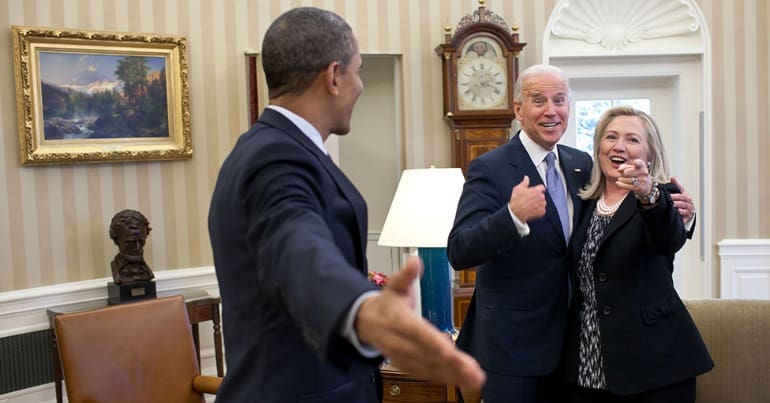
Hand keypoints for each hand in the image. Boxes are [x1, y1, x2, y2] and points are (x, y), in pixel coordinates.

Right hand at [355, 257, 484, 390]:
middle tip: (475, 373)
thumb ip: (406, 275)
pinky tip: (464, 381)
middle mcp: (401, 342)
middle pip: (429, 355)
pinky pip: (429, 374)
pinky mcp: (409, 365)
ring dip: (454, 376)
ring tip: (475, 379)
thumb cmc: (386, 304)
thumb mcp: (394, 285)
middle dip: (452, 365)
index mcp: (399, 321)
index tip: (450, 352)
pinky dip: (446, 379)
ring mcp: (404, 357)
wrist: (366, 322)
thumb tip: (414, 262)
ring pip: (431, 368)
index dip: (434, 343)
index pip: (418, 333)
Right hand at [508, 176, 545, 222]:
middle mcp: (541, 197)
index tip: (535, 191)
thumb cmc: (517, 201)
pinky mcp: (542, 212)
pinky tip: (532, 210)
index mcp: (536, 190)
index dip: (538, 189)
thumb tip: (526, 178)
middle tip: (530, 199)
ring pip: (543, 202)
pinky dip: (539, 210)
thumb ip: (524, 182)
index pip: (542, 187)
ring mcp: (542, 205)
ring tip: (531, 205)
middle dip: (537, 197)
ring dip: (539, 203)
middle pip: (542, 195)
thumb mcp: (518, 189)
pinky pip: (542, 210)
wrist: (516, 213)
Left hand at [617, 159, 651, 195]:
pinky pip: (628, 186)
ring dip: (621, 179)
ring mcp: (643, 181)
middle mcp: (644, 173)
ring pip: (627, 180)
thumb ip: (624, 167)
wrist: (646, 186)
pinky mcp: (640, 188)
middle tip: (622, 174)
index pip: (639, 163)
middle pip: (627, 172)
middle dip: (622, 174)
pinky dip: (621, 184)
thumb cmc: (636, 174)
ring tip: (619, 179)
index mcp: (642, 166)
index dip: (636, 163)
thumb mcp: (631, 169)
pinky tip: (618, 183)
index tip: (634, 162)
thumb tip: (619, 170)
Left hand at [670, 177, 695, 222]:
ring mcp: (689, 211)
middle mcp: (689, 204)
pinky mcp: (687, 218)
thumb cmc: (683, 201)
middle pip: (682, 202)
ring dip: (677, 208)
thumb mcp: (681, 193)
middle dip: (674, 201)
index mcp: (687, 197)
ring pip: (683, 209)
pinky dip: (680, 216)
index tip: (668, 195)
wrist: (688, 212)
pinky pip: (684, 217)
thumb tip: (672, 178)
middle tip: (667, 201)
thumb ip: (676, 186)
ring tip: (670, 207)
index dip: (675, 195)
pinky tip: (675, 214)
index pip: (682, 195)